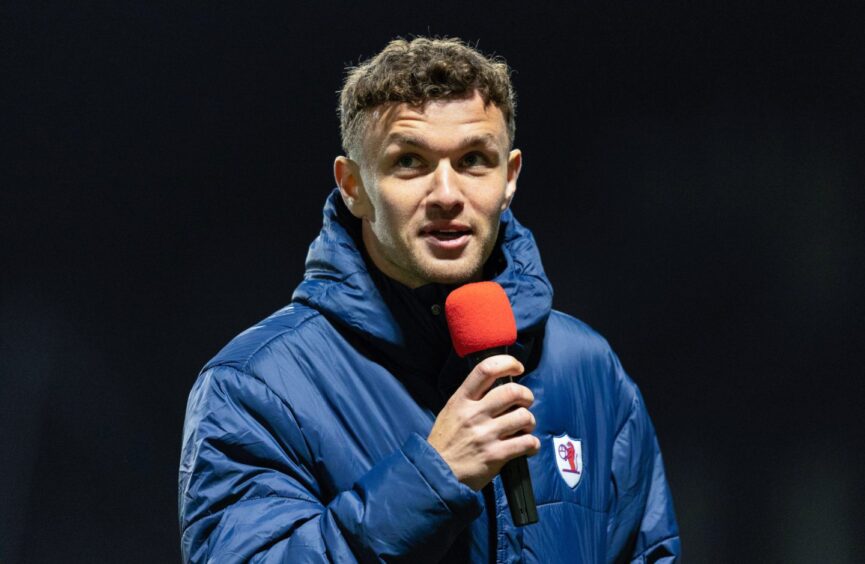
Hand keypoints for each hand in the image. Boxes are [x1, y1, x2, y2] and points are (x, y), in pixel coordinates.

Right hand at [427, 355, 539, 489]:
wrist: (437, 474)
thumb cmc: (445, 442)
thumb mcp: (450, 412)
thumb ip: (471, 399)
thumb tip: (497, 387)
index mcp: (461, 400)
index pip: (486, 370)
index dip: (507, 363)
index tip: (517, 368)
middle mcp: (474, 414)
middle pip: (512, 392)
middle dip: (526, 396)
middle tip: (525, 403)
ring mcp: (486, 435)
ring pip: (523, 417)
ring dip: (530, 421)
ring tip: (524, 428)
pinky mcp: (496, 455)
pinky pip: (527, 443)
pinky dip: (533, 444)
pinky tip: (527, 446)